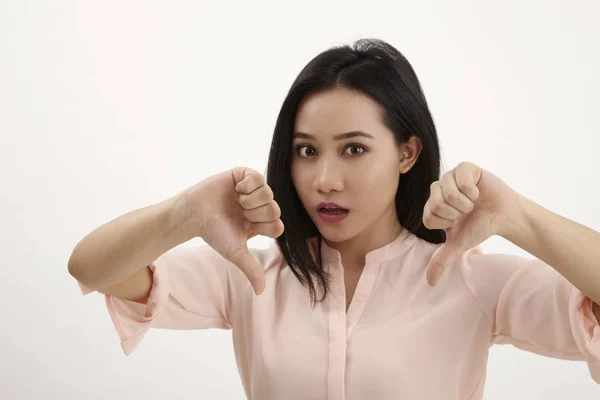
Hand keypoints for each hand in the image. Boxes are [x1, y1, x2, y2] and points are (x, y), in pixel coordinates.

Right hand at [181, 167, 284, 294]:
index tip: (246, 227)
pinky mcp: (242, 175)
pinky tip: (237, 189)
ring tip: (237, 201)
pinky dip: (248, 184)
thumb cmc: (213, 233)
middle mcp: (259, 206)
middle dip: (255, 214)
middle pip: (275, 209)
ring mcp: (251, 190)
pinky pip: (258, 176)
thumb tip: (261, 293)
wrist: (192, 215)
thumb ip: (251, 270)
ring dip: (251, 200)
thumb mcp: (235, 252)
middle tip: (239, 213)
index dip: (262, 227)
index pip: (278, 225)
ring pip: (268, 193)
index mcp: (260, 223)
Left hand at [423, 162, 519, 285]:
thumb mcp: (459, 245)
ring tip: (473, 202)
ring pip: (447, 192)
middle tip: (467, 212)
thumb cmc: (480, 227)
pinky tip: (478, 191)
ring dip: (465, 202)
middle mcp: (438, 190)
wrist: (505, 215)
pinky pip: (461, 179)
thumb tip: (429, 283)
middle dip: (457, 213)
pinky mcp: (465, 168)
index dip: (447, 223)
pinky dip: (472, 190)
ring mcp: (450, 177)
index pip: (428, 217)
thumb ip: (442, 260)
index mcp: (432, 207)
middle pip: (436, 204)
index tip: (458, 222)